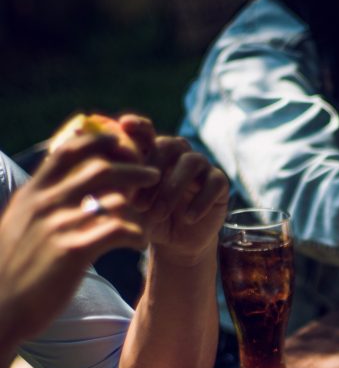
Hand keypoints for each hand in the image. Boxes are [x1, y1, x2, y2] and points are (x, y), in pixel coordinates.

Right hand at [0, 132, 159, 347]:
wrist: (1, 308)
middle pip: (100, 169)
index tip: (121, 142)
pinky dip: (137, 234)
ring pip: (116, 200)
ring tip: (149, 218)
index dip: (98, 141)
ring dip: (139, 207)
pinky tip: (140, 243)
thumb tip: (58, 188)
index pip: (67, 151)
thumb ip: (39, 205)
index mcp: (32, 194)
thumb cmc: (14, 270)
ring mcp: (59, 226)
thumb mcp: (19, 226)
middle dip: (133, 168)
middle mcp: (45, 204)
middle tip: (154, 174)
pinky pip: (120, 230)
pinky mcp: (74, 251)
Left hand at [123, 117, 228, 266]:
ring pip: (190, 163)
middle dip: (151, 174)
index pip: (146, 131)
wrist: (176, 242)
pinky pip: (213, 183)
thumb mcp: (128, 204)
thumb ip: (115, 183)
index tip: (125, 125)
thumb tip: (90, 167)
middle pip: (167, 146)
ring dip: (172, 190)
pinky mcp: (219, 183)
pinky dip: (200, 201)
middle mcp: (178, 153)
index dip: (138, 126)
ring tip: (158, 215)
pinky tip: (188, 218)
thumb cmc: (147, 218)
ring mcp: (202, 166)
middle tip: (138, 204)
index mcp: (154, 151)